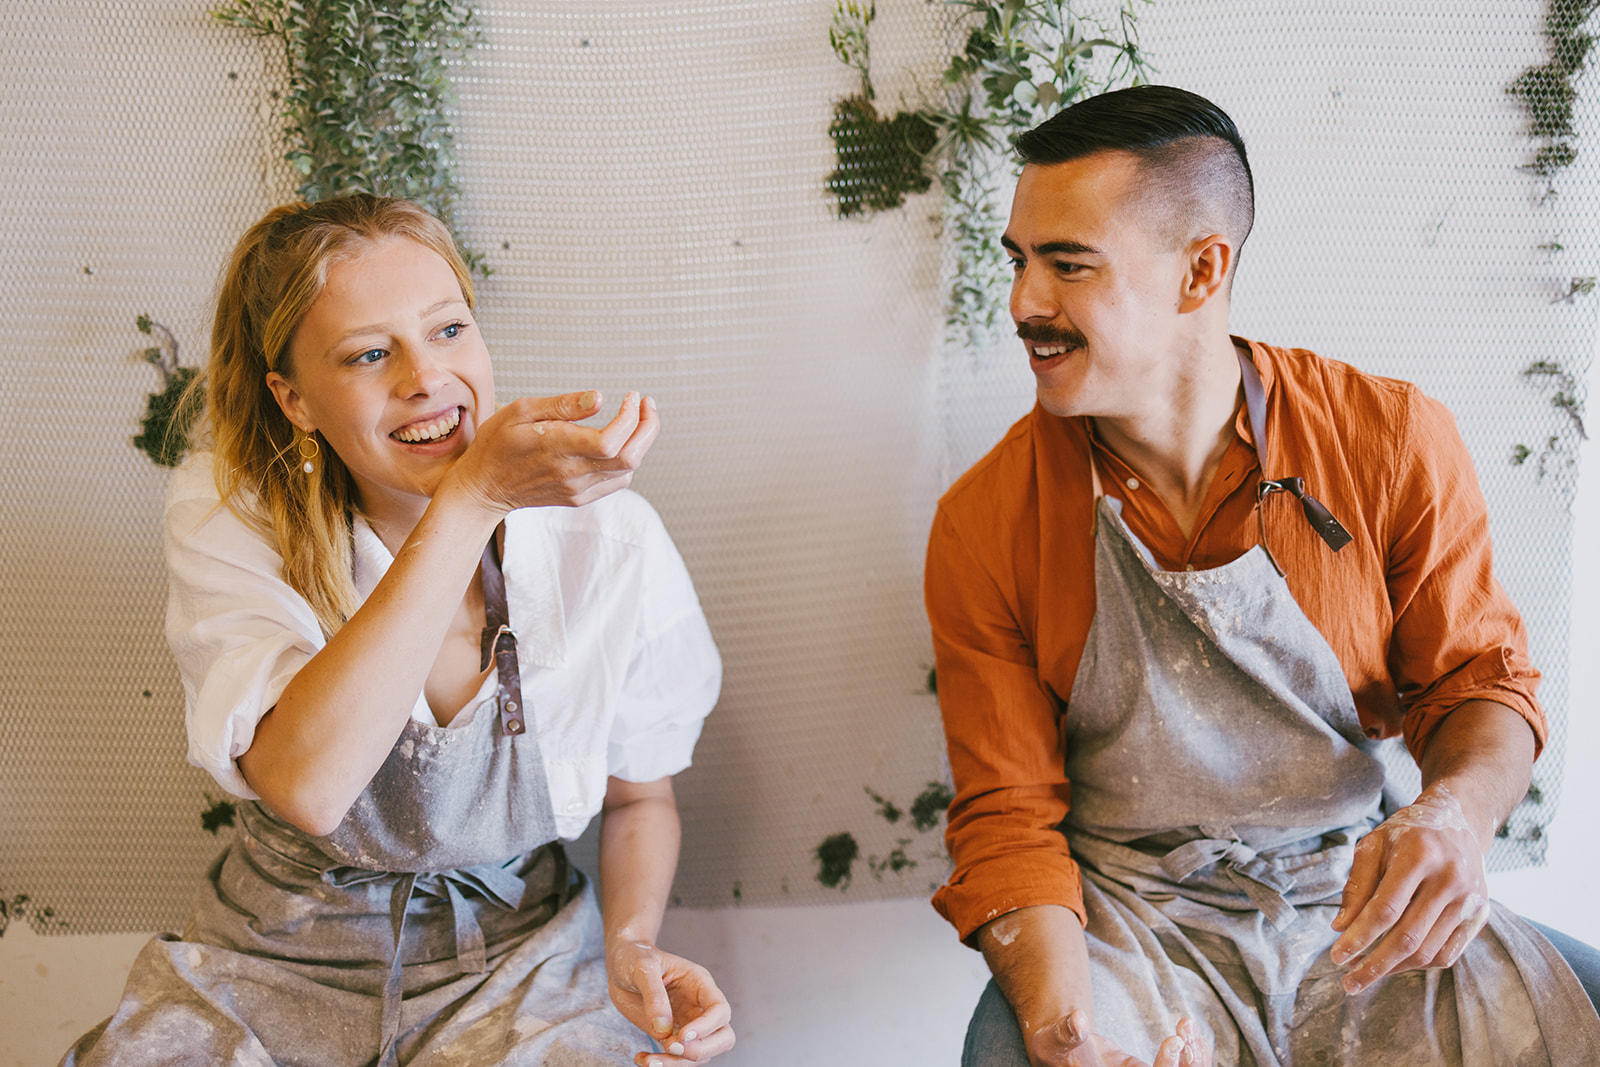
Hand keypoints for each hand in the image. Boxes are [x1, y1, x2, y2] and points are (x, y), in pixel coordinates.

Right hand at [448, 389, 658, 514]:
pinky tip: (621, 443)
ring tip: (637, 419)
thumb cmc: (497, 444)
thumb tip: (599, 398)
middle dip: (648, 428)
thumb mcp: (521, 410)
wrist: (484, 487)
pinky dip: (628, 461)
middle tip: (647, 404)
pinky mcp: (579, 498)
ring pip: (628, 470)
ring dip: (640, 443)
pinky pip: (616, 482)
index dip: (631, 417)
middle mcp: (572, 472)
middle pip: (630, 457)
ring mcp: (577, 489)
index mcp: (558, 447)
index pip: (612, 440)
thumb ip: (562, 405)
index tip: (632, 397)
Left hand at [606, 939, 734, 1064]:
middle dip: (701, 1050)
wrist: (620, 966)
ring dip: (677, 1063)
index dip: (706, 1027)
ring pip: (701, 1055)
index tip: (681, 1036)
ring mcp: (687, 1024)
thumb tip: (662, 1030)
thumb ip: (654, 995)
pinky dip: (663, 1065)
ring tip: (649, 1061)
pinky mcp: (671, 1036)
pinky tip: (642, 1058)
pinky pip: (677, 1059)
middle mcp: (699, 1006)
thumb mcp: (644, 967)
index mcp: (700, 984)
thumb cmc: (635, 957)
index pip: (719, 1010)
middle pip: (723, 1037)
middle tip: (671, 1047)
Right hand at [1027, 1011, 1208, 1066]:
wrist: (1060, 1049)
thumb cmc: (1053, 1049)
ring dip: (1191, 1057)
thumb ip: (1065, 1034)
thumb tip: (1078, 1020)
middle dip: (1186, 1064)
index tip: (1174, 1042)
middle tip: (1187, 1032)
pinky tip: (1187, 1029)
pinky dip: (1185, 1051)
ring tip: (1189, 1027)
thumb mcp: (1052, 1042)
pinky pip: (1174, 1066)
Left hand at [1330, 783, 1491, 993]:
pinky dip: (1420, 964)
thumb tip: (1341, 928)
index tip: (1336, 956)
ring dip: (1395, 968)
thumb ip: (1357, 885)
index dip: (1360, 937)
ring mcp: (1470, 899)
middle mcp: (1450, 879)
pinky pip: (1448, 952)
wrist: (1457, 820)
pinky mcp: (1479, 914)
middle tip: (1349, 982)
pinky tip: (1397, 964)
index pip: (1385, 909)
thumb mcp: (1373, 845)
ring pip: (1429, 950)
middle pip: (1408, 937)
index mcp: (1419, 855)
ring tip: (1368, 972)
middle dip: (1375, 965)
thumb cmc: (1406, 833)